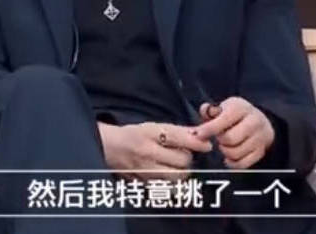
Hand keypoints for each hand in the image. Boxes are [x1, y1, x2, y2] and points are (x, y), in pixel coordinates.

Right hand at [97, 121, 211, 180]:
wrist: (109, 148)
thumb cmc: (134, 135)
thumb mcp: (154, 127)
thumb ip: (179, 131)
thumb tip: (202, 136)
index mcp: (149, 134)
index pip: (178, 138)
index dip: (196, 142)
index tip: (206, 145)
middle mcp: (147, 154)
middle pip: (182, 162)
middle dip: (187, 158)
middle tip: (182, 154)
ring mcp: (145, 172)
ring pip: (177, 178)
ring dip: (181, 173)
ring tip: (175, 166)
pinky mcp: (144, 185)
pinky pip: (167, 189)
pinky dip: (172, 183)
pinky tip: (168, 175)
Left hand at [195, 97, 274, 168]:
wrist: (259, 120)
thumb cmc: (236, 115)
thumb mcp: (224, 107)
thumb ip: (210, 110)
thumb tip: (205, 110)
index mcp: (241, 108)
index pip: (224, 120)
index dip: (208, 129)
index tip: (199, 134)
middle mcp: (254, 121)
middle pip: (230, 139)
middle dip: (219, 140)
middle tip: (218, 137)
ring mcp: (259, 137)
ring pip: (236, 153)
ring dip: (225, 151)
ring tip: (224, 145)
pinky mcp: (261, 151)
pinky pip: (243, 164)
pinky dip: (232, 163)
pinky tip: (228, 157)